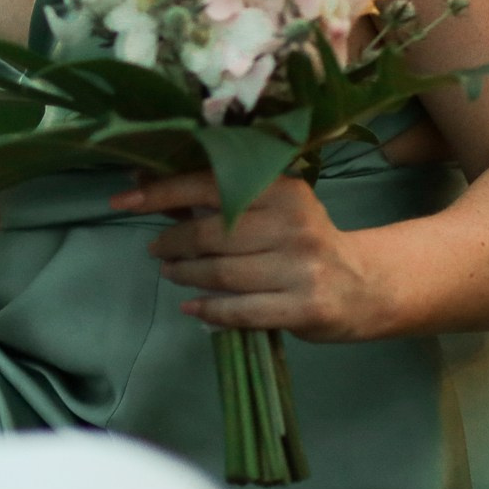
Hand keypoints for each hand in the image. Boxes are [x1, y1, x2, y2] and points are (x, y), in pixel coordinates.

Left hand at [121, 171, 389, 342]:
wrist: (366, 284)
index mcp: (283, 189)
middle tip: (155, 249)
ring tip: (171, 273)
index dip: (160, 193)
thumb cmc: (303, 239)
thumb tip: (142, 178)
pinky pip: (241, 311)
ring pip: (222, 274)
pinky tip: (191, 307)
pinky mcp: (305, 307)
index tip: (122, 199)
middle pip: (212, 234)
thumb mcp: (269, 208)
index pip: (210, 186)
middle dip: (172, 243)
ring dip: (186, 275)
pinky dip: (209, 310)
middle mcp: (294, 224)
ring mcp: (301, 267)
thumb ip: (213, 196)